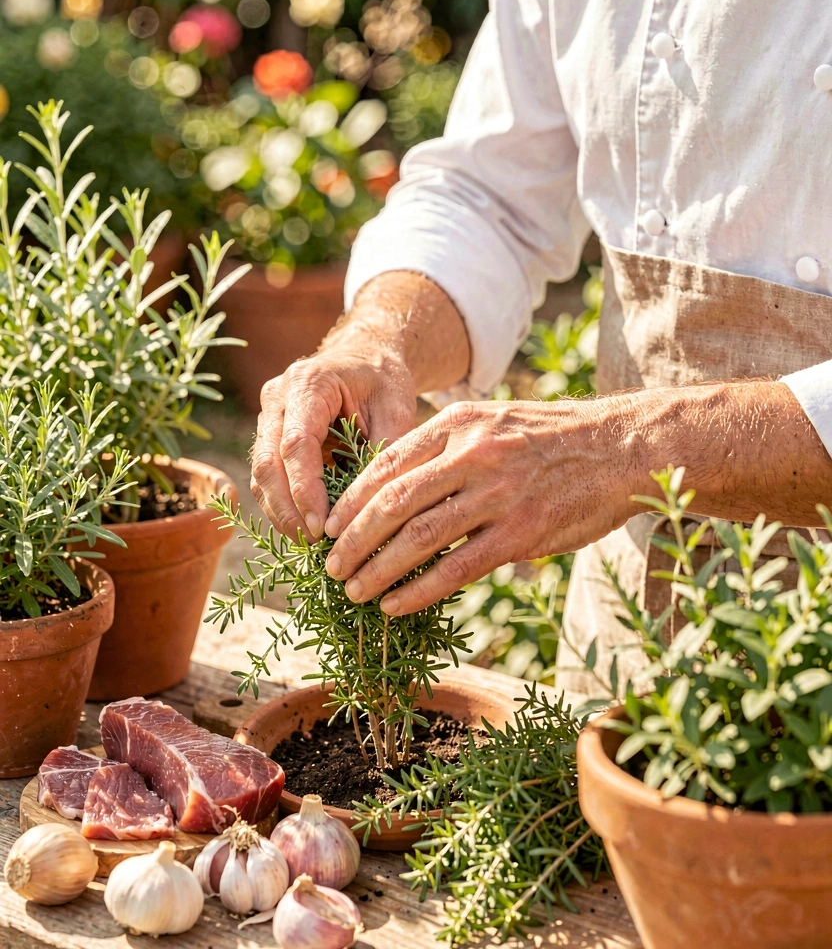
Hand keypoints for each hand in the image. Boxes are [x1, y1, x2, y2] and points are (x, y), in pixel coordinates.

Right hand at [249, 270, 470, 540]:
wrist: (365, 355)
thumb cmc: (384, 381)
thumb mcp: (397, 408)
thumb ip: (383, 450)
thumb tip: (371, 507)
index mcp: (310, 383)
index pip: (296, 445)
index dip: (305, 490)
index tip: (322, 527)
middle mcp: (278, 397)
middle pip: (268, 463)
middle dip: (287, 509)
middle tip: (312, 543)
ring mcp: (267, 414)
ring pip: (261, 473)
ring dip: (280, 512)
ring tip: (308, 543)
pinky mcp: (268, 433)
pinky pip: (267, 475)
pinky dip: (282, 503)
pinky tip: (303, 527)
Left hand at [323, 398, 639, 614]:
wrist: (621, 448)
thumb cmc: (554, 438)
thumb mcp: (495, 422)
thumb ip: (449, 448)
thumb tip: (399, 489)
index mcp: (459, 425)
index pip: (385, 464)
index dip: (349, 502)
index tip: (329, 527)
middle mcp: (472, 456)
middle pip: (391, 502)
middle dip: (352, 540)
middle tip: (330, 566)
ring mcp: (497, 495)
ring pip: (417, 538)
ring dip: (377, 570)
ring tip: (354, 591)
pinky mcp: (521, 533)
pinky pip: (457, 568)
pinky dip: (419, 590)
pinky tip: (396, 605)